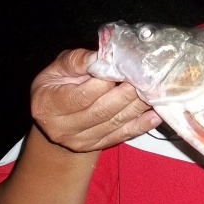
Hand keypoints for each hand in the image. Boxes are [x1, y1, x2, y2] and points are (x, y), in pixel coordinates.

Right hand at [30, 48, 161, 152]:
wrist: (55, 118)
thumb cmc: (57, 85)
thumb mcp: (58, 68)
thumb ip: (77, 61)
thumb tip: (101, 57)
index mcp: (48, 105)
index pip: (82, 96)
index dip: (105, 83)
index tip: (122, 69)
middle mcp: (63, 128)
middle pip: (101, 111)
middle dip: (126, 94)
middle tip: (144, 79)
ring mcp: (80, 141)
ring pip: (115, 124)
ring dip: (137, 107)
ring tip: (153, 92)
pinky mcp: (97, 146)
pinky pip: (122, 135)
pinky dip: (141, 125)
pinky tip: (155, 114)